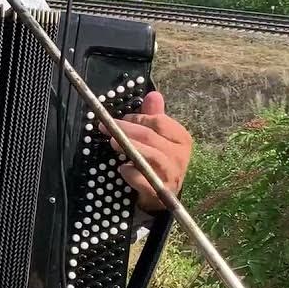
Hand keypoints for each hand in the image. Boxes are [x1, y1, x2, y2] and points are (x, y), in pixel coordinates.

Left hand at [101, 91, 192, 211]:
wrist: (163, 193)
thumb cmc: (159, 160)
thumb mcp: (160, 137)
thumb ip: (154, 116)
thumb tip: (153, 94)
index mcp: (181, 139)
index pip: (160, 122)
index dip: (138, 118)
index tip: (122, 119)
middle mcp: (179, 155)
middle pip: (151, 137)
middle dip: (126, 130)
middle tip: (107, 127)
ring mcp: (171, 174)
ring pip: (149, 156)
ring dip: (128, 147)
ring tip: (112, 143)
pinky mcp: (160, 190)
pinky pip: (144, 180)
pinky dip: (131, 173)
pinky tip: (122, 169)